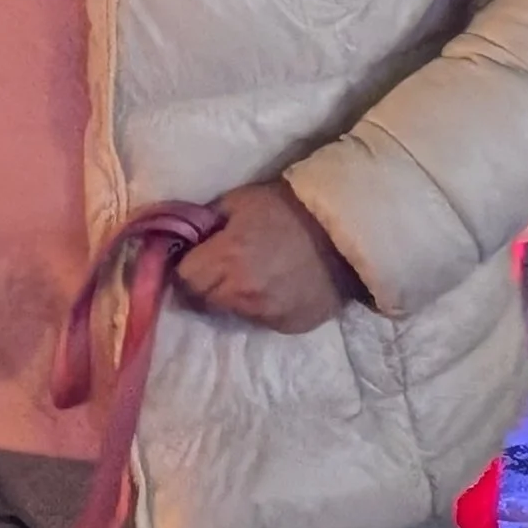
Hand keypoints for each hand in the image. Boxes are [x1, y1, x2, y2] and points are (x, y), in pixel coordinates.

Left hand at [171, 180, 368, 334]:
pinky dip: (263, 306)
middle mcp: (242, 293)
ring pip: (232, 312)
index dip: (188, 266)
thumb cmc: (288, 207)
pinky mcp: (289, 326)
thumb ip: (205, 222)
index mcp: (227, 257)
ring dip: (235, 297)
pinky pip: (261, 320)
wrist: (345, 230)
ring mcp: (267, 314)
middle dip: (207, 284)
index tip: (198, 258)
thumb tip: (182, 238)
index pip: (184, 278)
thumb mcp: (239, 201)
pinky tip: (278, 286)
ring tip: (255, 274)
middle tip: (224, 266)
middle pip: (204, 299)